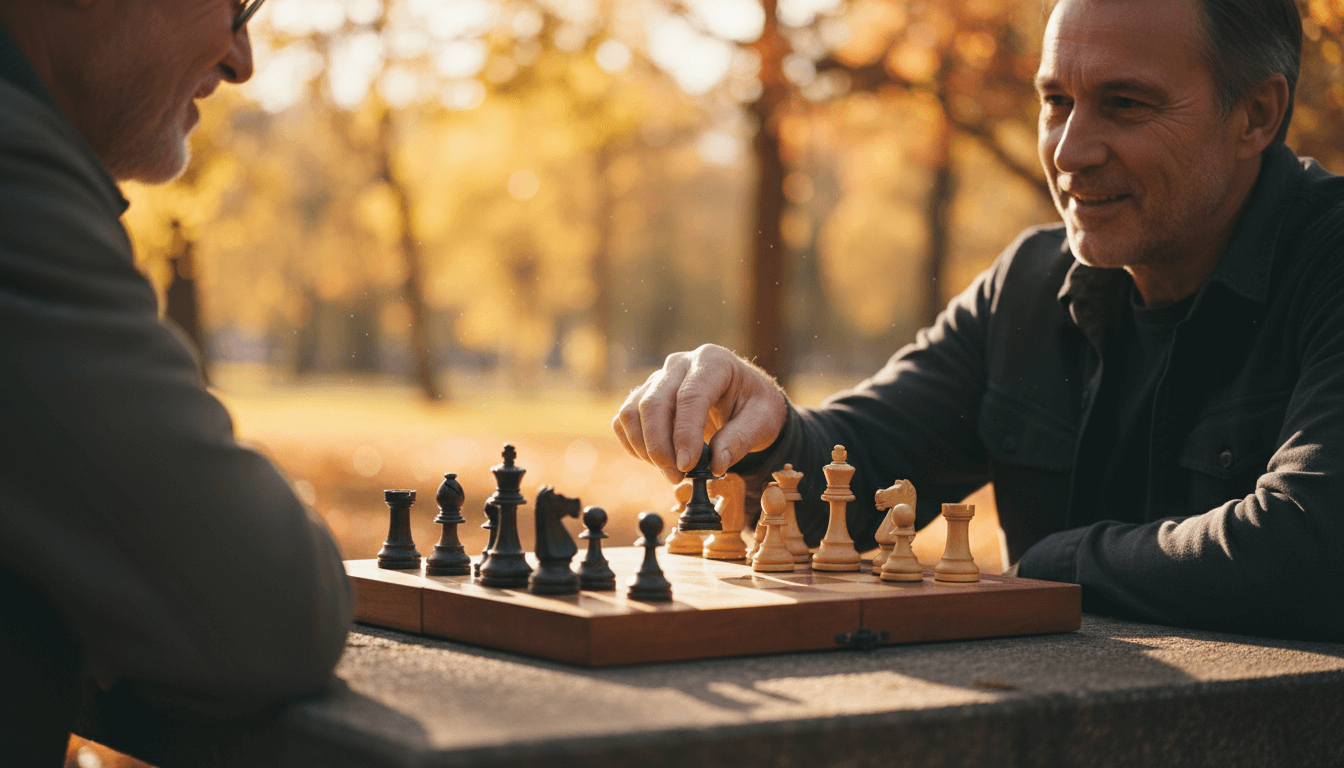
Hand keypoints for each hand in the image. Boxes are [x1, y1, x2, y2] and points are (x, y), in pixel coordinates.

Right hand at [613, 344, 786, 482]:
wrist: (745, 398)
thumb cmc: (756, 406)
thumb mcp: (764, 421)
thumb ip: (741, 439)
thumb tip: (715, 465)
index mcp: (713, 361)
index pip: (690, 396)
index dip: (685, 434)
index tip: (687, 466)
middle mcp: (680, 364)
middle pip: (654, 403)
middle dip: (660, 446)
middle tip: (676, 476)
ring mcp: (658, 378)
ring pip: (633, 411)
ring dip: (645, 448)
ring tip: (670, 471)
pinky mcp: (644, 394)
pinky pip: (625, 419)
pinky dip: (634, 443)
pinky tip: (656, 460)